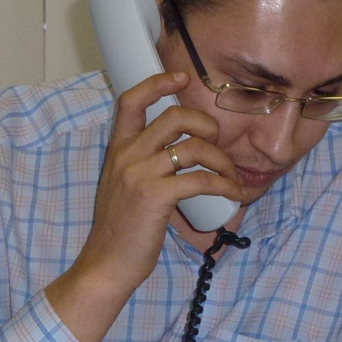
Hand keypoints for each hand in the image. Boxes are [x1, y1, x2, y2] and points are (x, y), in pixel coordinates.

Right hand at [45, 71, 244, 341]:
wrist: (106, 264)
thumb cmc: (121, 231)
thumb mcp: (123, 187)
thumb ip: (143, 165)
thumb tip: (182, 155)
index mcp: (118, 150)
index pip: (131, 100)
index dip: (158, 83)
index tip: (182, 77)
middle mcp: (126, 156)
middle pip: (174, 116)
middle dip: (206, 124)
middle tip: (217, 142)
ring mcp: (140, 174)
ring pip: (194, 146)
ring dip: (223, 161)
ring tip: (231, 177)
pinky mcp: (156, 196)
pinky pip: (201, 179)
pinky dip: (225, 185)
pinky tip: (234, 195)